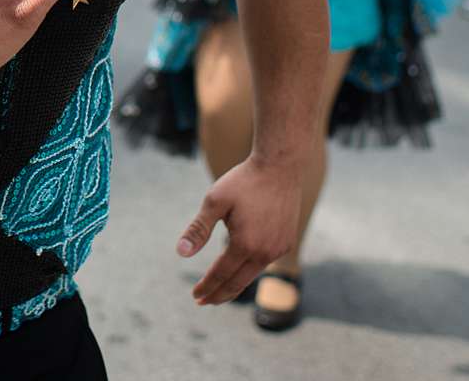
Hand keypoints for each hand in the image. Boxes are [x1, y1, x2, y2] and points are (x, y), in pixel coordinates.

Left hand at [177, 156, 301, 304]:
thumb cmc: (243, 182)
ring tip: (219, 290)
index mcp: (246, 244)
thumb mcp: (214, 201)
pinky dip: (249, 270)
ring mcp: (279, 248)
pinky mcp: (286, 242)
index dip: (207, 287)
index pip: (221, 274)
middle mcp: (266, 252)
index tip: (195, 296)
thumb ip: (198, 229)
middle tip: (203, 301)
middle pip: (238, 282)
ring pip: (252, 274)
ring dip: (235, 283)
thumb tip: (181, 253)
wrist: (280, 167)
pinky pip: (264, 262)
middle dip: (220, 294)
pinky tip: (239, 269)